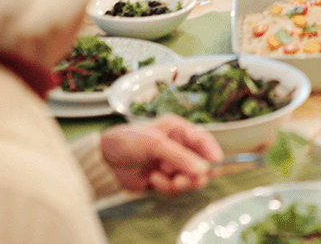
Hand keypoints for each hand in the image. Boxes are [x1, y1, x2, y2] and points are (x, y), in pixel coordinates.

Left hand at [100, 114, 222, 195]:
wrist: (104, 162)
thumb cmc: (126, 142)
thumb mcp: (155, 144)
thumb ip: (180, 157)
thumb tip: (203, 169)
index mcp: (178, 131)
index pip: (203, 140)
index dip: (212, 151)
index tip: (216, 162)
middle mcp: (178, 147)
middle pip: (200, 164)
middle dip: (192, 174)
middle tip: (182, 180)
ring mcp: (172, 165)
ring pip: (190, 179)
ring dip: (177, 183)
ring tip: (160, 178)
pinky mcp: (164, 180)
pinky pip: (176, 189)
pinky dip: (166, 188)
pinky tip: (153, 180)